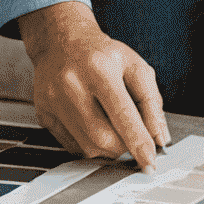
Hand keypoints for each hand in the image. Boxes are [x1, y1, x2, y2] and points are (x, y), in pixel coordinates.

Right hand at [18, 1, 167, 172]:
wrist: (62, 42)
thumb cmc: (103, 54)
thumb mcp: (135, 66)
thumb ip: (151, 101)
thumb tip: (159, 136)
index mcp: (100, 68)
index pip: (122, 113)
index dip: (138, 141)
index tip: (150, 162)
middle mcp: (73, 85)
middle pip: (102, 137)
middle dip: (124, 147)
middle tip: (134, 140)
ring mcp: (54, 102)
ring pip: (87, 147)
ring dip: (109, 150)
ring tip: (116, 130)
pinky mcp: (44, 115)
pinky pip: (72, 146)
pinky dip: (90, 146)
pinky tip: (95, 127)